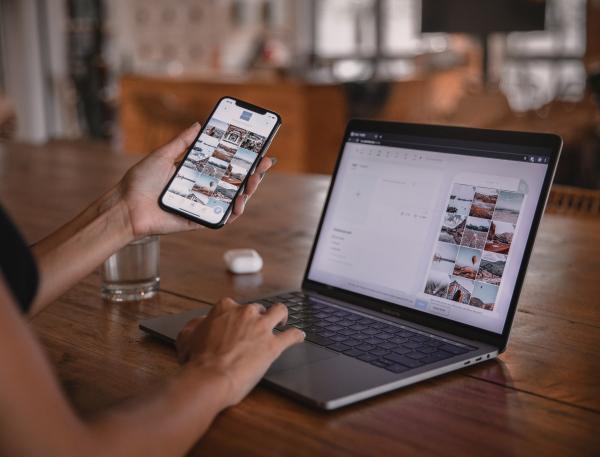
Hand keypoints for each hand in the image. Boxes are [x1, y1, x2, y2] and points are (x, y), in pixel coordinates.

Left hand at [118, 123, 275, 237]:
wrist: (126, 206)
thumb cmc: (140, 181)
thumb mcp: (163, 155)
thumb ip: (182, 142)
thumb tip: (199, 124)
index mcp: (196, 172)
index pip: (225, 164)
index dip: (243, 159)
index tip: (258, 150)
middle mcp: (202, 188)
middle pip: (234, 181)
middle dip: (253, 173)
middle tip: (264, 164)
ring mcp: (203, 205)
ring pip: (233, 199)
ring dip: (248, 191)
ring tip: (254, 181)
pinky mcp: (199, 220)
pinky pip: (221, 218)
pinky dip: (234, 212)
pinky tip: (240, 203)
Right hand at [176, 298, 304, 406]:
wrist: (209, 378)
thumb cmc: (197, 361)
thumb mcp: (187, 337)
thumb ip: (195, 326)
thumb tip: (200, 323)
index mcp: (225, 308)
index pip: (234, 306)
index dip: (235, 316)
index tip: (235, 324)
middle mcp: (245, 313)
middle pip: (257, 309)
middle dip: (257, 317)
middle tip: (256, 329)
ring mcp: (261, 327)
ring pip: (279, 312)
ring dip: (282, 316)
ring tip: (282, 322)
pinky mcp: (273, 345)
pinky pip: (292, 336)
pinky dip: (297, 335)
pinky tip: (300, 337)